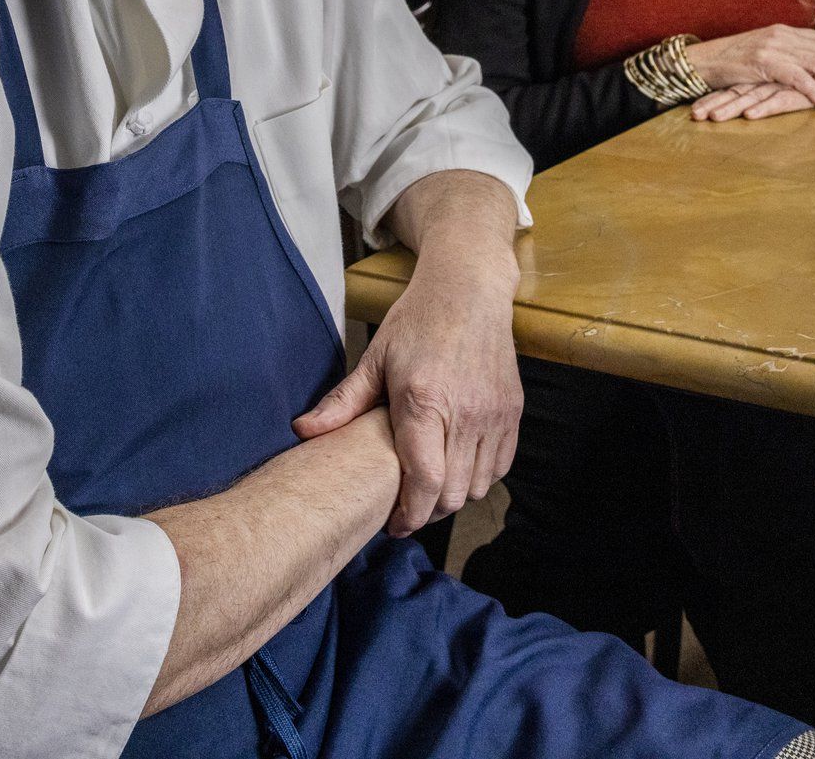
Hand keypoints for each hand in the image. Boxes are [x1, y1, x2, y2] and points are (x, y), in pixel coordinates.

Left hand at [292, 221, 519, 536]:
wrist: (470, 289)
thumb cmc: (419, 321)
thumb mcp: (375, 358)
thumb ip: (343, 402)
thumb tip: (302, 431)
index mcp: (425, 401)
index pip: (424, 481)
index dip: (409, 516)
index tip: (393, 525)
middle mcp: (466, 413)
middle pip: (452, 494)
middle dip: (427, 513)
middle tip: (406, 510)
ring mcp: (494, 414)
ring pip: (478, 486)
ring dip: (454, 497)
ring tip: (430, 490)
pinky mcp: (513, 411)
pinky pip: (500, 466)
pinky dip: (480, 478)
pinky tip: (458, 468)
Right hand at [683, 25, 814, 107]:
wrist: (705, 60)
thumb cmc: (734, 61)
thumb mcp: (765, 51)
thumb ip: (788, 53)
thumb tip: (812, 63)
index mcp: (786, 31)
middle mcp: (783, 35)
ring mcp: (773, 47)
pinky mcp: (763, 62)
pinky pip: (796, 76)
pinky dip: (813, 88)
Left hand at [691, 83, 814, 120]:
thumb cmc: (813, 81)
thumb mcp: (784, 87)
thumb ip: (767, 92)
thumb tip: (744, 105)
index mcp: (761, 78)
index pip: (732, 88)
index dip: (712, 98)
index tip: (693, 113)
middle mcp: (768, 79)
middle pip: (736, 92)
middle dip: (715, 103)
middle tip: (695, 116)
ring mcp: (782, 83)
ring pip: (752, 95)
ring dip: (732, 107)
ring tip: (714, 117)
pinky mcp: (798, 89)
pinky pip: (779, 99)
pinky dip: (764, 108)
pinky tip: (750, 115)